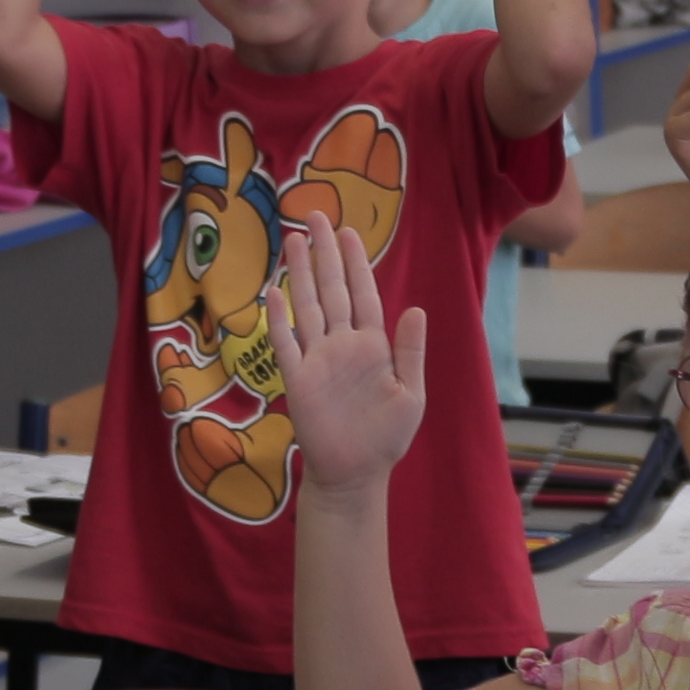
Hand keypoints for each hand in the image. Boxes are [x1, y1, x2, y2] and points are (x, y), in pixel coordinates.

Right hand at [272, 214, 424, 495]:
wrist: (356, 472)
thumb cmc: (386, 436)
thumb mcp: (411, 394)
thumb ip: (410, 351)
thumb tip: (416, 309)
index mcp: (373, 346)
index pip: (363, 295)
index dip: (356, 264)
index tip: (348, 232)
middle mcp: (343, 345)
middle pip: (332, 290)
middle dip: (325, 254)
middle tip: (315, 216)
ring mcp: (318, 360)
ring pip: (308, 307)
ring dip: (301, 274)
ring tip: (293, 240)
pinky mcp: (298, 380)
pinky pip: (286, 344)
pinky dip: (279, 320)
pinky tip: (273, 294)